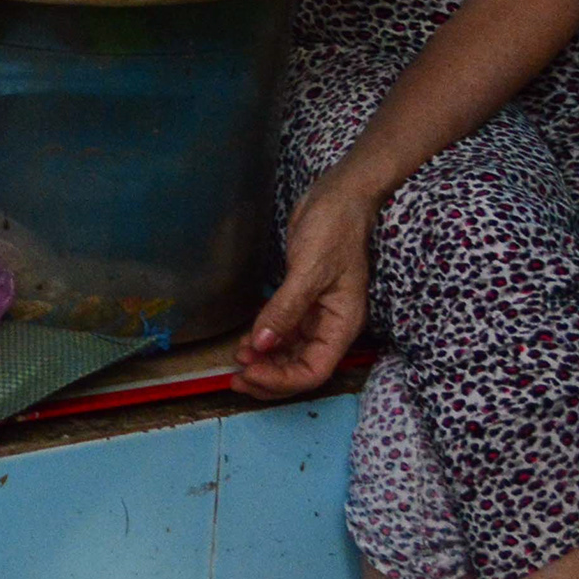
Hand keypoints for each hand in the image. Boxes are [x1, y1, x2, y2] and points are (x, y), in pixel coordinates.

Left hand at [234, 177, 377, 398]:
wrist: (338, 198)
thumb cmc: (334, 230)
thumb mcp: (309, 270)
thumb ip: (285, 309)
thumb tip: (261, 344)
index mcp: (342, 325)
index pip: (314, 371)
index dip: (282, 380)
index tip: (250, 374)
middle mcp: (330, 326)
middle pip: (300, 367)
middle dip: (269, 376)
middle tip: (236, 378)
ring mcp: (316, 314)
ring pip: (290, 352)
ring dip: (265, 361)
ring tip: (236, 362)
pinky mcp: (302, 300)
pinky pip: (284, 331)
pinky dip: (265, 341)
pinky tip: (245, 343)